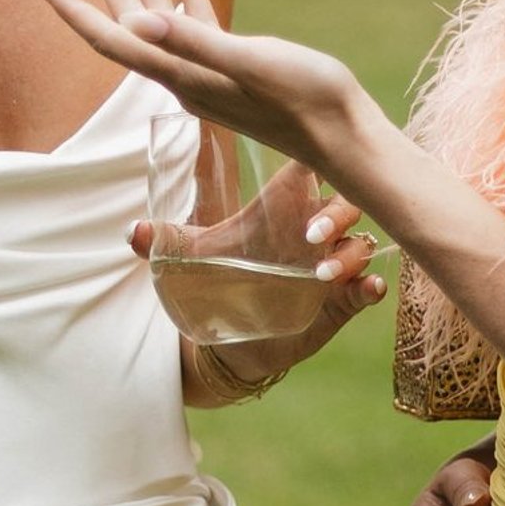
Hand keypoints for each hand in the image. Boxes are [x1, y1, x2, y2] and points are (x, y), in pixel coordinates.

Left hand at [32, 0, 377, 181]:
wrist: (344, 138)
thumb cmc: (305, 102)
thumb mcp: (251, 64)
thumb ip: (194, 42)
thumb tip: (137, 23)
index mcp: (180, 74)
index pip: (111, 39)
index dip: (70, 9)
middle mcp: (183, 75)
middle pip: (128, 18)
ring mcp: (206, 71)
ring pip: (161, 13)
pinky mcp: (231, 65)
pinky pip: (197, 19)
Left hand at [134, 161, 381, 397]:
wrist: (230, 345)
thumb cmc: (218, 286)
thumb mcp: (193, 261)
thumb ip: (165, 242)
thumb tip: (134, 232)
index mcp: (284, 210)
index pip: (313, 169)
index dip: (320, 160)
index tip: (312, 167)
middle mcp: (314, 232)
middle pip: (346, 202)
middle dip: (336, 214)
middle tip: (310, 237)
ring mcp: (331, 267)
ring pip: (359, 243)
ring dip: (349, 253)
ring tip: (322, 273)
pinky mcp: (341, 303)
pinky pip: (367, 288)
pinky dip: (370, 287)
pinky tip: (367, 289)